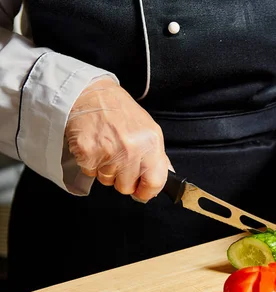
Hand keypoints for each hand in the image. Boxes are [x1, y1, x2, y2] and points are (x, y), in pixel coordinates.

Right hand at [65, 77, 170, 201]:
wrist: (91, 94)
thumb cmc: (120, 112)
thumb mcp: (149, 130)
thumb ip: (158, 156)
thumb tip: (168, 175)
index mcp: (151, 143)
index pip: (155, 182)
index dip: (147, 192)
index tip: (142, 192)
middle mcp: (131, 149)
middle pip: (127, 187)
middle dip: (122, 179)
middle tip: (119, 159)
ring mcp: (108, 152)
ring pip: (107, 182)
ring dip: (106, 171)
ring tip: (106, 149)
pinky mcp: (87, 153)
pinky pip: (90, 173)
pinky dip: (91, 164)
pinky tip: (95, 147)